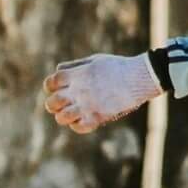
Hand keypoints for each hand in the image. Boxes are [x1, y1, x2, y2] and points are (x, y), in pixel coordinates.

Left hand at [43, 52, 162, 133]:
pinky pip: (78, 127)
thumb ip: (75, 66)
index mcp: (77, 75)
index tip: (55, 89)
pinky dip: (77, 125)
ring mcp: (87, 105)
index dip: (50, 87)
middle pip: (52, 102)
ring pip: (61, 118)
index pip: (51, 82)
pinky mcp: (97, 117)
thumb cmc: (117, 67)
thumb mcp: (94, 60)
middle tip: (60, 105)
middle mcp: (79, 90)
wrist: (138, 77)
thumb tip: (58, 71)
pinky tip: (83, 119)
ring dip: (63, 117)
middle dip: (53, 105)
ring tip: (71, 114)